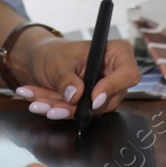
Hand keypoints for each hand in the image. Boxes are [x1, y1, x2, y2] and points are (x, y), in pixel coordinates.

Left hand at [13, 37, 139, 120]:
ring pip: (91, 110)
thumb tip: (75, 96)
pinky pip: (80, 114)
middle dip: (78, 105)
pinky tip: (40, 105)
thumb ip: (66, 79)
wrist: (37, 60)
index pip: (127, 73)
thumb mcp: (56, 62)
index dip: (113, 87)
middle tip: (53, 107)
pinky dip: (58, 111)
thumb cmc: (51, 53)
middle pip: (109, 99)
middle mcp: (113, 74)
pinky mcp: (91, 103)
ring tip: (38, 104)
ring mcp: (104, 90)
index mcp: (114, 53)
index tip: (93, 98)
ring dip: (63, 110)